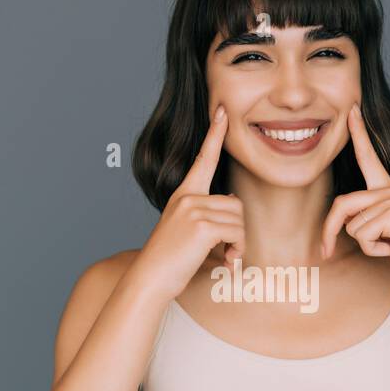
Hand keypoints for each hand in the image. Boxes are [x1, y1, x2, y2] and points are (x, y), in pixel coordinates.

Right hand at [132, 104, 245, 301]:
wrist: (151, 279)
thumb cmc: (171, 261)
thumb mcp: (188, 231)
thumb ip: (209, 214)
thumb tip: (232, 200)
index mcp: (184, 195)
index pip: (203, 159)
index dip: (214, 134)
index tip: (221, 111)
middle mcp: (188, 197)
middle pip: (235, 203)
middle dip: (238, 230)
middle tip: (229, 251)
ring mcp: (193, 210)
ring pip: (239, 220)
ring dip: (238, 243)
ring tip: (225, 257)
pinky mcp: (202, 226)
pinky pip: (237, 233)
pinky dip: (237, 250)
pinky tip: (226, 261)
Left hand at [320, 103, 389, 294]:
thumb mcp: (386, 232)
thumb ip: (367, 221)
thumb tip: (347, 223)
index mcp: (387, 190)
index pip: (368, 157)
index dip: (358, 134)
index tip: (352, 110)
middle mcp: (388, 191)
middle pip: (341, 204)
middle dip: (328, 231)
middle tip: (325, 252)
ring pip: (352, 227)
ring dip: (367, 245)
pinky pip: (364, 236)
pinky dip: (375, 249)